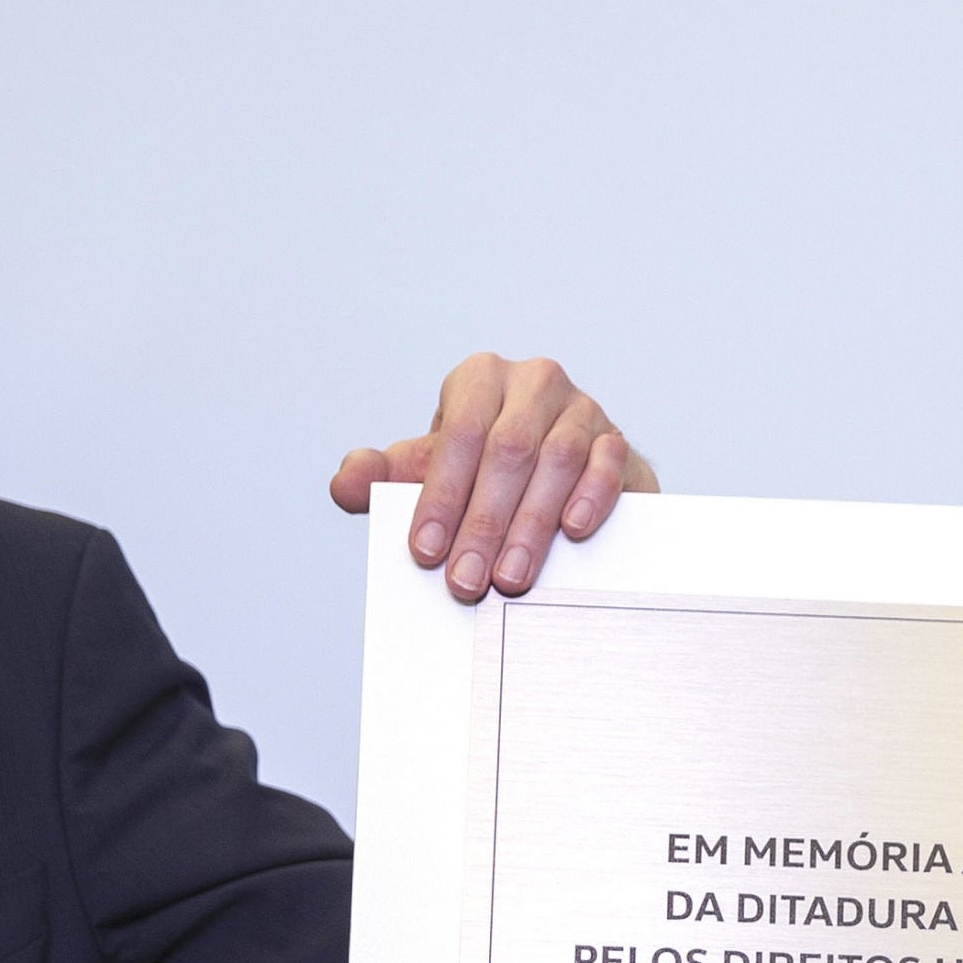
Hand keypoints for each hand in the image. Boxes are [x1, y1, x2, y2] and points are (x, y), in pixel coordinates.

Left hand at [330, 353, 652, 601]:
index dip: (441, 495)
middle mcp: (532, 383)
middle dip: (484, 523)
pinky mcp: (617, 439)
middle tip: (466, 581)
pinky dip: (591, 496)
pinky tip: (573, 531)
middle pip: (508, 450)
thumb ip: (385, 478)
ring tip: (510, 577)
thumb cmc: (488, 469)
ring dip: (532, 525)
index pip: (459, 434)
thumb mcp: (432, 469)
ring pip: (558, 459)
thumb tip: (346, 482)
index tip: (426, 551)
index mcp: (481, 381)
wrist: (561, 473)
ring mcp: (581, 408)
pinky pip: (608, 462)